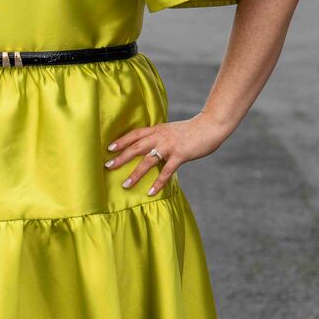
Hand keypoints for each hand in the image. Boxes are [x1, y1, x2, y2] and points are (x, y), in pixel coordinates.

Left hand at [104, 113, 226, 195]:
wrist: (210, 126)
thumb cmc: (191, 130)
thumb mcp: (171, 130)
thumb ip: (159, 137)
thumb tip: (149, 147)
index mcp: (157, 129)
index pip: (135, 134)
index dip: (122, 141)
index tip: (109, 148)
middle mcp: (160, 137)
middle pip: (136, 147)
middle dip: (121, 157)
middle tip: (108, 166)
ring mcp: (170, 146)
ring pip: (148, 161)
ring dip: (136, 173)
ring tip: (125, 185)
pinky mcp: (180, 155)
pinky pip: (166, 171)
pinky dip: (158, 182)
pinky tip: (151, 192)